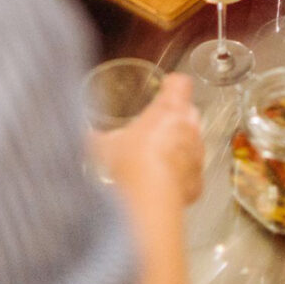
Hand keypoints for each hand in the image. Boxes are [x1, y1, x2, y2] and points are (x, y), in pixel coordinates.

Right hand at [92, 74, 203, 204]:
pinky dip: (180, 175)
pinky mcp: (198, 180)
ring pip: (193, 142)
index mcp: (168, 108)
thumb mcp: (105, 146)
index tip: (165, 87)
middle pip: (190, 112)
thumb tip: (87, 135)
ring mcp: (197, 154)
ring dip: (180, 146)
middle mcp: (189, 127)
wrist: (150, 199)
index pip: (181, 83)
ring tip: (157, 157)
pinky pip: (191, 173)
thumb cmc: (131, 163)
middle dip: (176, 117)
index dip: (173, 84)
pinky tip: (162, 183)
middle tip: (156, 125)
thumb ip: (97, 136)